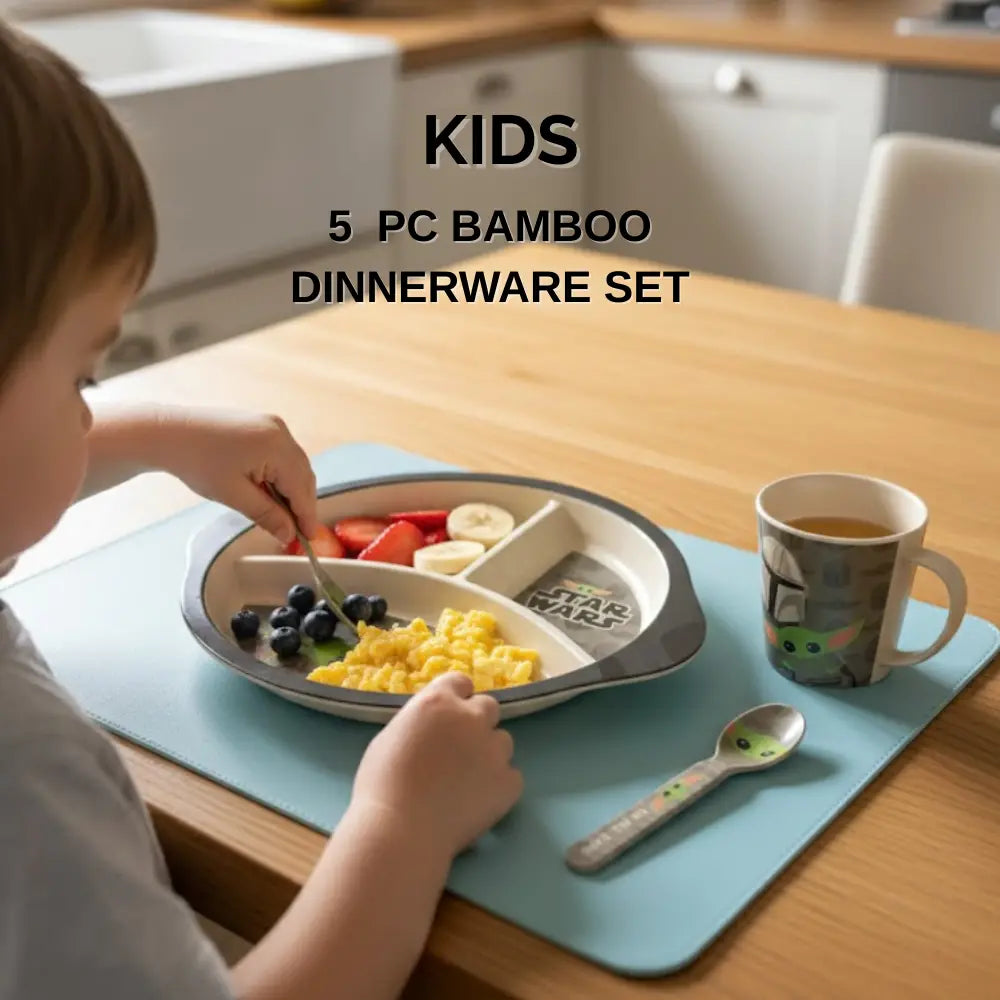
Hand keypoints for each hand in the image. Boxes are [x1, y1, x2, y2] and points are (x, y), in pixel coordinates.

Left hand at [151, 406, 319, 544]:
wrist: (169, 433)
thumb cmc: (197, 462)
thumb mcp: (233, 495)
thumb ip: (267, 515)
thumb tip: (288, 534)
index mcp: (276, 446)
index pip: (301, 488)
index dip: (306, 515)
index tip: (308, 538)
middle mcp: (280, 431)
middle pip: (302, 475)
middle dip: (301, 503)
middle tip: (295, 531)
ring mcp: (273, 425)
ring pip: (294, 465)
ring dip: (292, 489)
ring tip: (282, 514)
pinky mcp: (263, 425)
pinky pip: (283, 454)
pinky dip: (282, 475)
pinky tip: (271, 491)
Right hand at [350, 672, 523, 859]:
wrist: (400, 830)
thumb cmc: (381, 785)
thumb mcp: (391, 736)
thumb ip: (420, 722)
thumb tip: (432, 728)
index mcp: (438, 701)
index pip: (461, 682)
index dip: (456, 698)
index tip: (450, 716)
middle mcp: (471, 718)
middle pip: (488, 706)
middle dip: (477, 723)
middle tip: (460, 749)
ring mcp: (494, 749)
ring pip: (503, 741)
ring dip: (489, 753)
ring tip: (467, 781)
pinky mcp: (509, 782)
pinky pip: (511, 776)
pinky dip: (499, 785)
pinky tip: (477, 802)